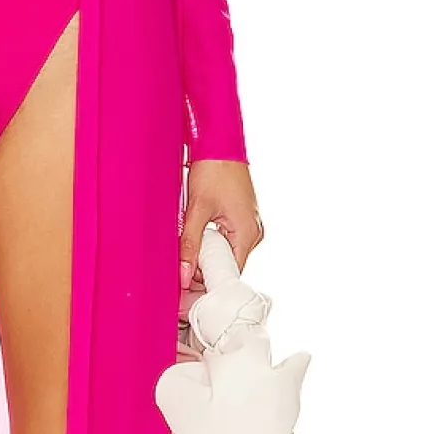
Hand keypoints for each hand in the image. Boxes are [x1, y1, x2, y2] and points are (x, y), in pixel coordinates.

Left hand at [179, 158, 262, 290]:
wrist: (220, 143)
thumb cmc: (213, 170)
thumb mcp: (196, 210)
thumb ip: (189, 245)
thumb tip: (184, 274)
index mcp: (248, 234)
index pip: (230, 274)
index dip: (208, 283)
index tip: (187, 289)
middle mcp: (254, 232)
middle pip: (228, 265)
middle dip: (205, 269)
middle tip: (181, 269)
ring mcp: (249, 225)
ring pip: (226, 252)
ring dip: (206, 254)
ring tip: (187, 249)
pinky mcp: (241, 218)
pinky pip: (227, 239)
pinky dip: (211, 242)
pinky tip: (197, 235)